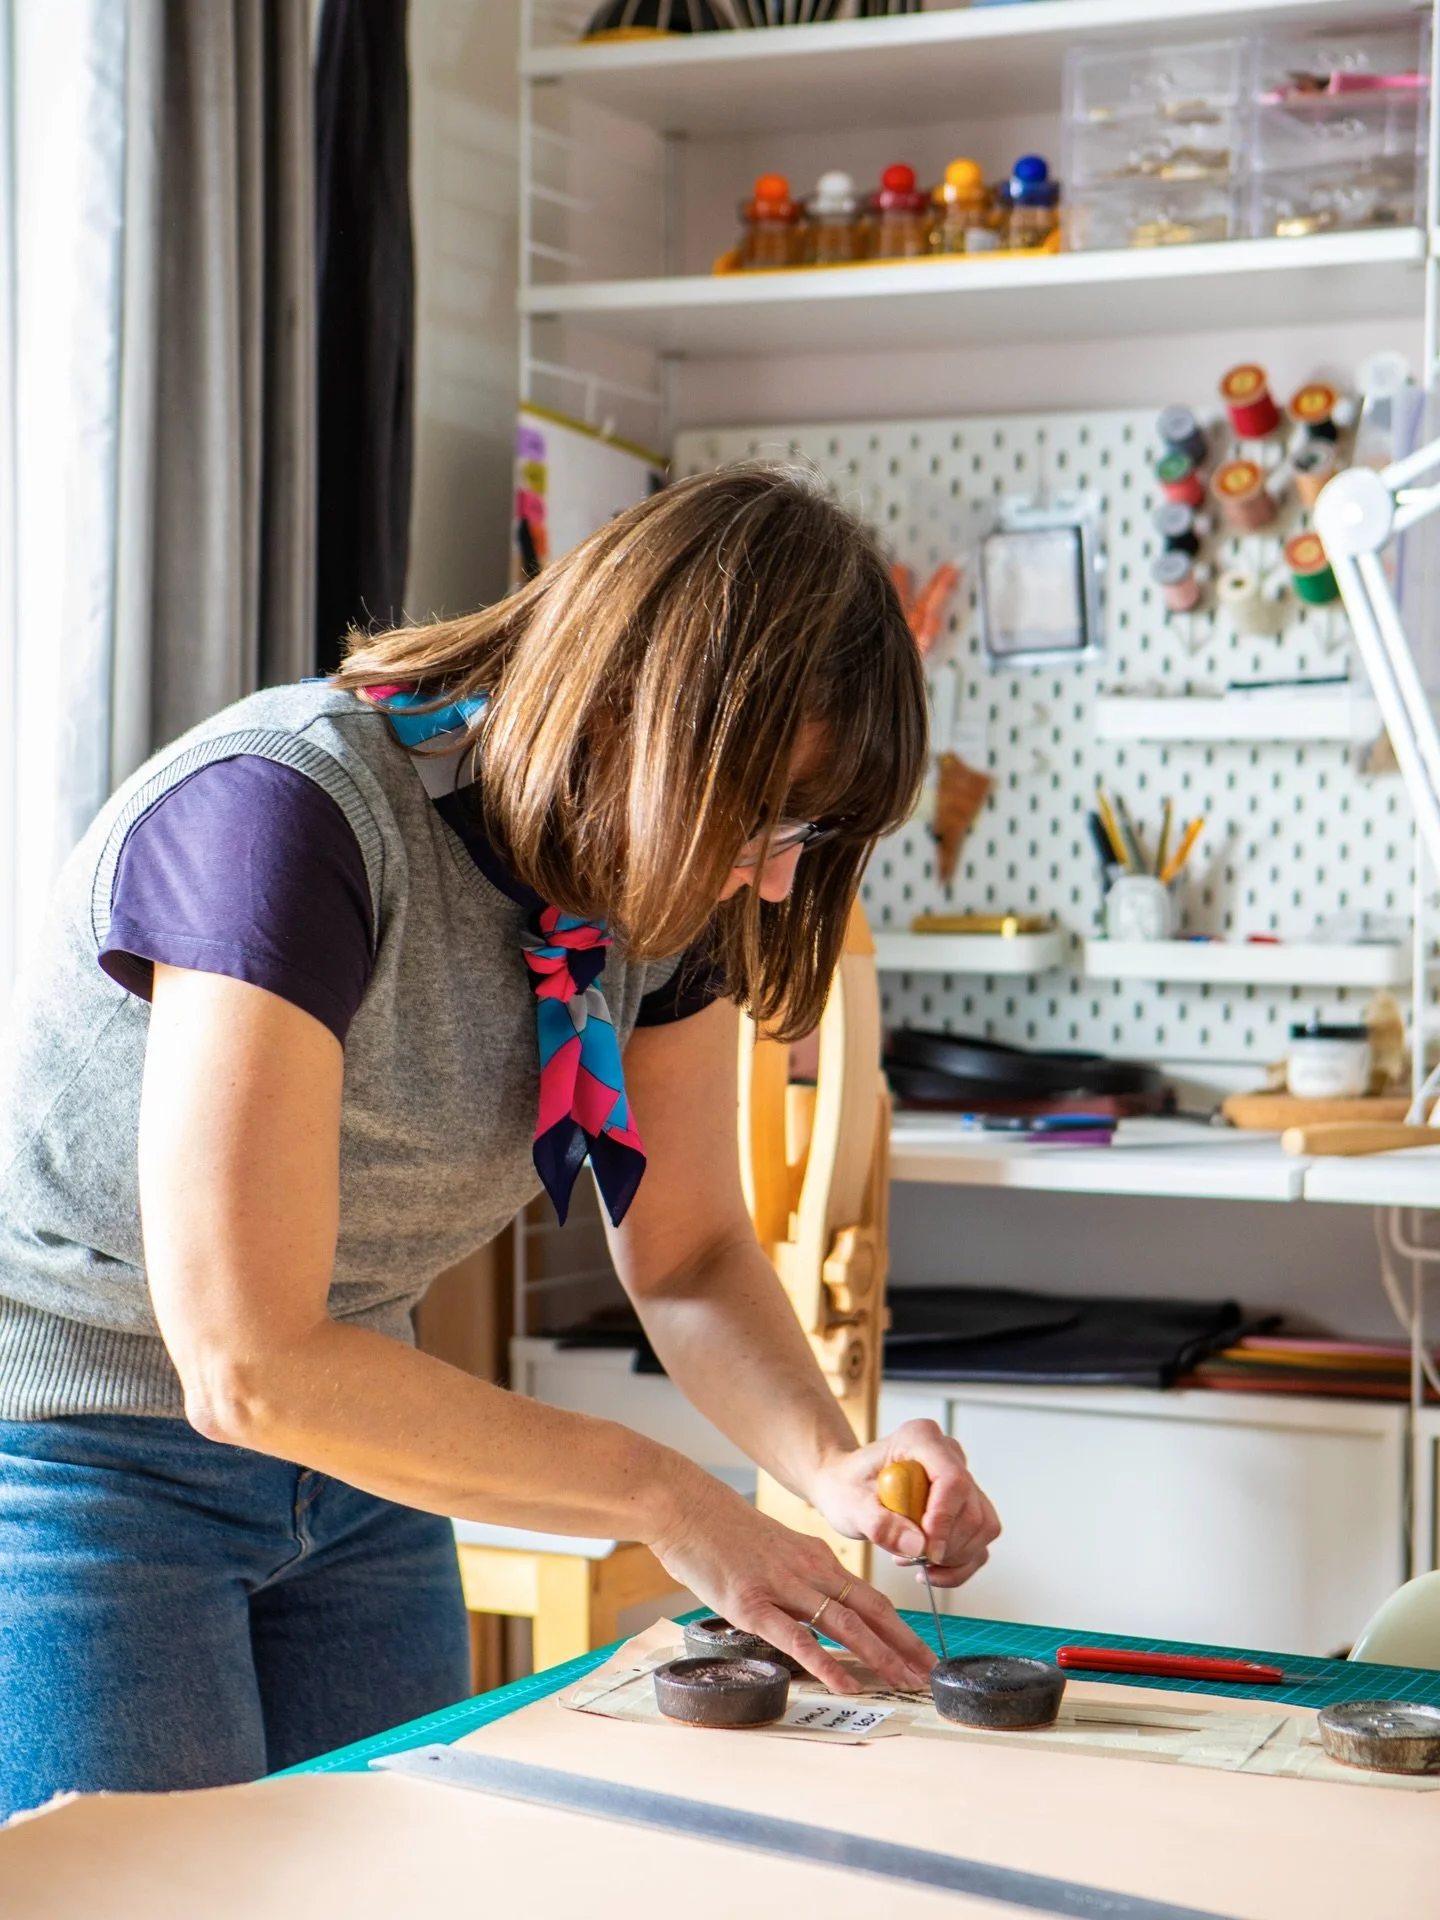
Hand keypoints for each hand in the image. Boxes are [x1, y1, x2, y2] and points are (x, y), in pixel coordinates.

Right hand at [648, 1467, 934, 1694]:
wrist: (686, 1506)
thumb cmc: (724, 1531)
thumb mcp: (776, 1548)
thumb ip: (800, 1575)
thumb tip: (821, 1605)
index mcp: (816, 1558)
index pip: (871, 1598)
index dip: (902, 1628)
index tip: (922, 1654)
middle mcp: (809, 1571)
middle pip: (870, 1612)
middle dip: (904, 1646)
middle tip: (930, 1675)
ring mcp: (781, 1588)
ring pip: (844, 1625)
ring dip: (880, 1657)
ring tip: (903, 1683)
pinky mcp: (751, 1604)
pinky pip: (796, 1638)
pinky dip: (826, 1664)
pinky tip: (845, 1684)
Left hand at [806, 1419, 1000, 1588]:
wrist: (846, 1487)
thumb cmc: (847, 1486)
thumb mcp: (850, 1504)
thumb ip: (880, 1524)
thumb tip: (917, 1546)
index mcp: (921, 1438)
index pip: (953, 1479)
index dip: (944, 1519)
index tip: (926, 1550)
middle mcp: (949, 1455)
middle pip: (971, 1511)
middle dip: (944, 1546)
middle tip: (908, 1558)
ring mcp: (961, 1481)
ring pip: (982, 1528)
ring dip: (952, 1557)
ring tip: (912, 1559)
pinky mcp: (966, 1506)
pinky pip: (980, 1543)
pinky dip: (959, 1565)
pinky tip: (930, 1570)